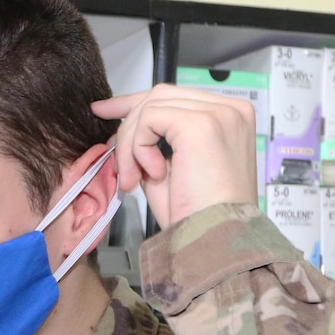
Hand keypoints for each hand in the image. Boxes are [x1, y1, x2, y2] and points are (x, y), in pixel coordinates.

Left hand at [92, 85, 257, 228]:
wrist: (215, 239)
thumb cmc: (198, 216)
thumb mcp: (170, 172)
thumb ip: (153, 145)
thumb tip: (123, 129)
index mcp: (229, 118)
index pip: (174, 97)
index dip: (135, 103)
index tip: (104, 110)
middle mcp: (230, 110)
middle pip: (160, 95)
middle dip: (127, 122)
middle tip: (113, 157)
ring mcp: (218, 114)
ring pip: (150, 108)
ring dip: (131, 146)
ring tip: (135, 181)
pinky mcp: (200, 125)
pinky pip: (149, 120)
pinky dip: (139, 149)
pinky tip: (152, 175)